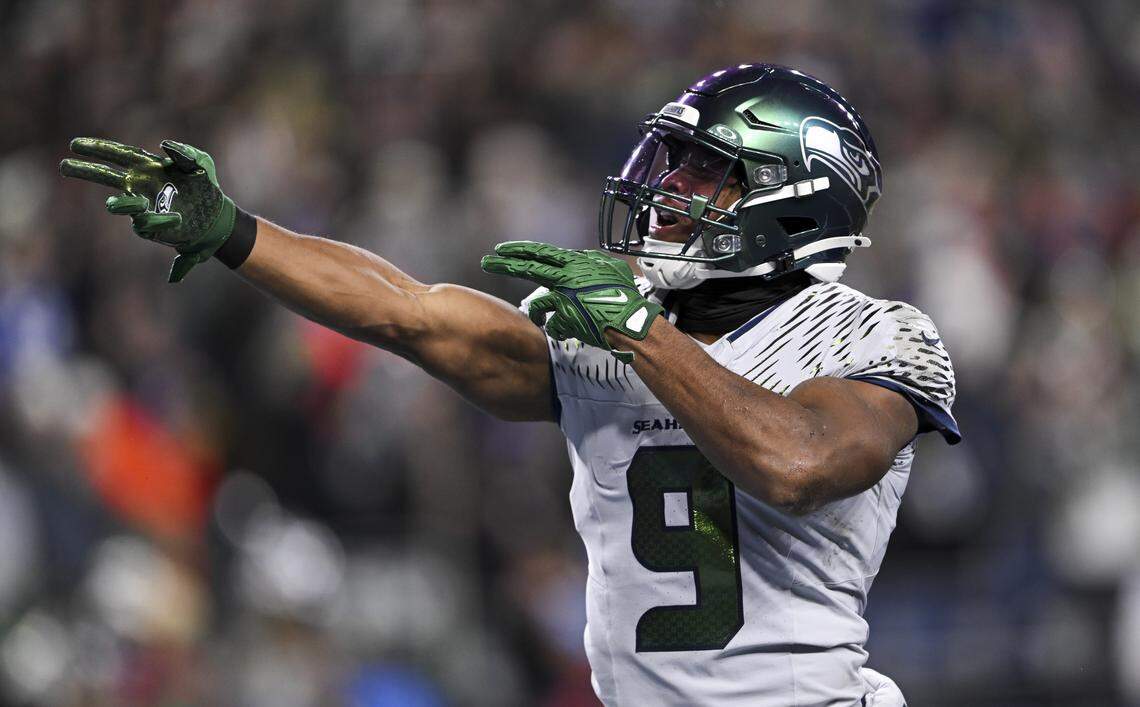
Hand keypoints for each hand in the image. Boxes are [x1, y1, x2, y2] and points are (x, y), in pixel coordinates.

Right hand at [60, 138, 236, 281]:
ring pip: (121, 205)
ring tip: (129, 204)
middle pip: (106, 176)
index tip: (76, 144)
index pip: (118, 155)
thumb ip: (185, 152)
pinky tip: (177, 219)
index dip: (98, 148)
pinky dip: (161, 220)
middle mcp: (141, 185)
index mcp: (148, 167)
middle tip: (64, 165)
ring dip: (123, 204)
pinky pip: (148, 223)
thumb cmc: (206, 186)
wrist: (218, 217)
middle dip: (86, 170)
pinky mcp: (154, 226)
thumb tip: (163, 145)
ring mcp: (145, 206)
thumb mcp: (201, 163)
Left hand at [481, 241, 662, 362]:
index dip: (519, 249)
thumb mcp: (611, 269)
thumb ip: (591, 262)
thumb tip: (581, 256)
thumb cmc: (624, 295)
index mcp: (575, 263)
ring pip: (539, 304)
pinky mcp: (566, 317)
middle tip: (485, 262)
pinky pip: (553, 325)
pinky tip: (567, 331)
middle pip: (527, 267)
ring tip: (545, 320)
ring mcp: (564, 296)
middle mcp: (566, 276)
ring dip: (540, 313)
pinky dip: (558, 328)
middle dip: (503, 264)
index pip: (540, 252)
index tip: (501, 249)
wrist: (632, 321)